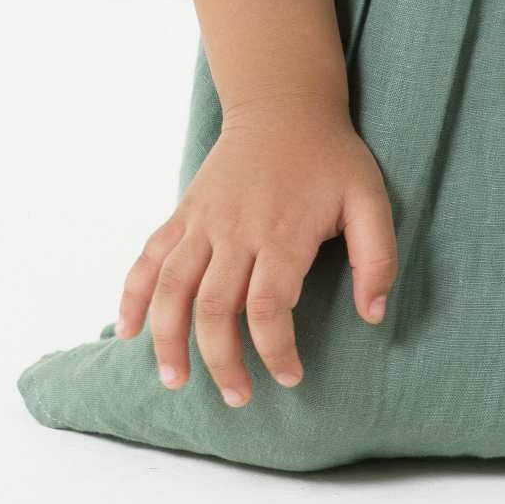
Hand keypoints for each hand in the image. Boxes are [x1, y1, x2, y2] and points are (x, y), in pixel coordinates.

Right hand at [116, 104, 399, 406]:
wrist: (282, 105)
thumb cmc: (330, 158)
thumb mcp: (370, 199)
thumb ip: (377, 258)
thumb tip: (372, 316)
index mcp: (282, 233)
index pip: (267, 307)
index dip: (275, 351)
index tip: (290, 377)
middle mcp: (234, 231)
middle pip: (214, 309)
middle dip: (221, 362)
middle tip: (237, 398)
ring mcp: (202, 223)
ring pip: (170, 289)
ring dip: (167, 340)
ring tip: (174, 381)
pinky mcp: (183, 215)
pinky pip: (148, 259)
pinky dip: (132, 296)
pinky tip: (127, 332)